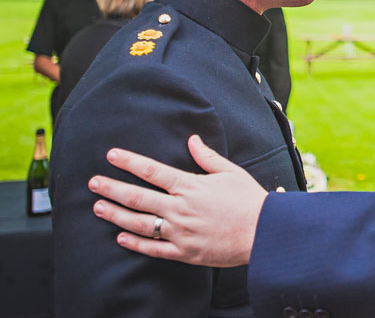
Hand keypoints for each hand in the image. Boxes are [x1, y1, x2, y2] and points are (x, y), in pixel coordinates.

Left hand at [89, 134, 267, 266]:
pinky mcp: (184, 252)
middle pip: (138, 197)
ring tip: (98, 207)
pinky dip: (135, 244)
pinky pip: (153, 248)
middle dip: (112, 188)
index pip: (152, 171)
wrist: (263, 233)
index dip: (130, 162)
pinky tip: (121, 237)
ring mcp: (180, 232)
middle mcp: (180, 209)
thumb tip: (192, 140)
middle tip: (93, 182)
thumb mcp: (231, 172)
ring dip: (116, 215)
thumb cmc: (249, 200)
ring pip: (140, 224)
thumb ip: (207, 157)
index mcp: (191, 186)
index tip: (111, 155)